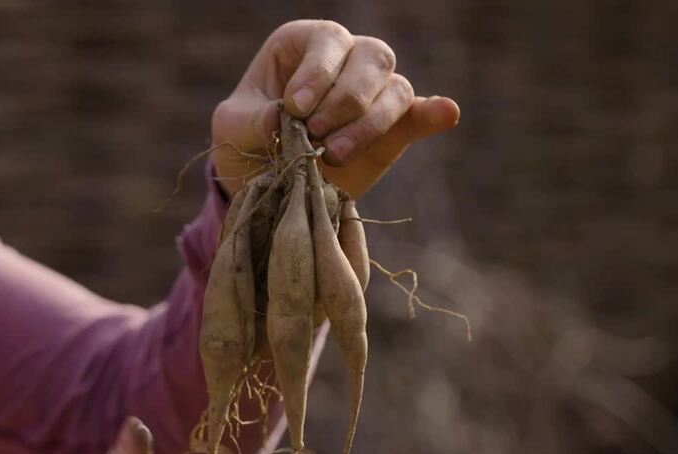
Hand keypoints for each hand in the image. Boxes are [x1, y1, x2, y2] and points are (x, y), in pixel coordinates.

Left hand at [211, 20, 459, 197]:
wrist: (263, 188)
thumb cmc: (243, 144)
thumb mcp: (233, 129)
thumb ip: (254, 119)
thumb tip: (285, 115)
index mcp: (304, 46)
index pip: (328, 40)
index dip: (318, 71)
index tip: (296, 108)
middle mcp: (346, 62)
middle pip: (371, 58)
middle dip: (346, 99)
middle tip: (315, 135)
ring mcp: (373, 96)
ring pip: (395, 89)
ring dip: (369, 123)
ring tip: (332, 156)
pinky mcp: (392, 131)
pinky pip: (418, 115)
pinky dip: (431, 115)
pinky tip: (445, 114)